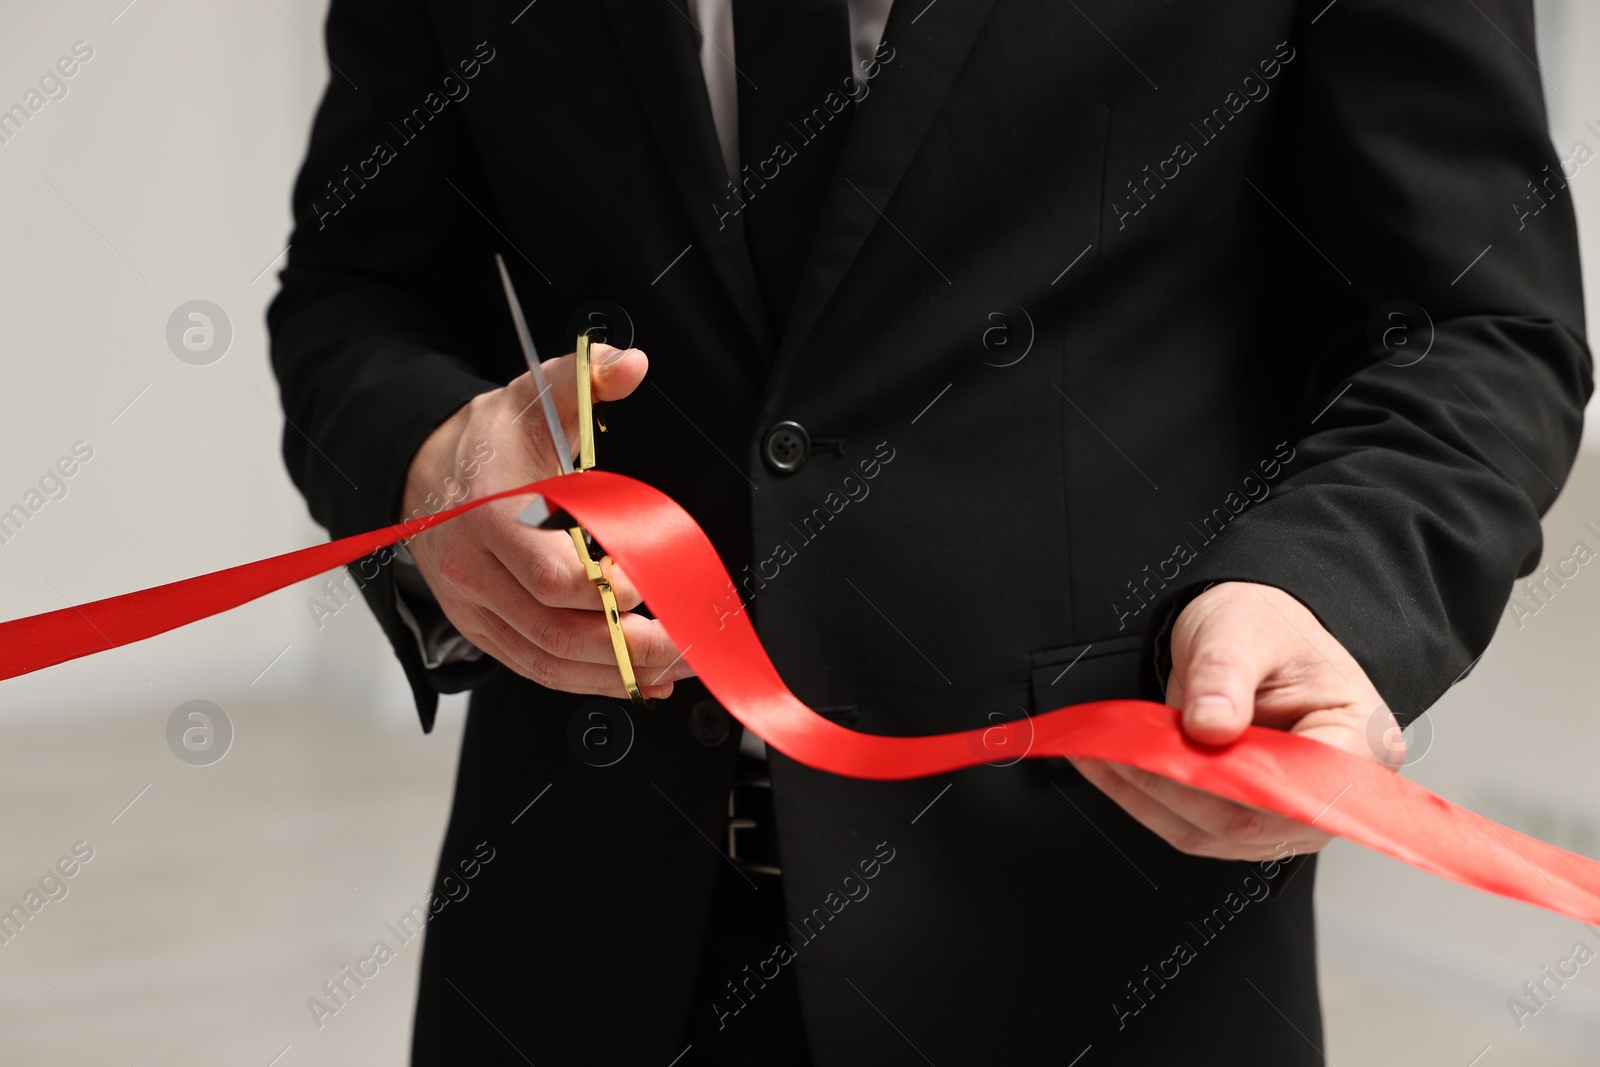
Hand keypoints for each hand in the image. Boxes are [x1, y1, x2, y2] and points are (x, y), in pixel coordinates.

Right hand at [399, 343, 691, 699]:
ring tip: (676, 665)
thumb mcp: (531, 399)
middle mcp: (475, 573)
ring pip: (548, 662)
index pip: (551, 576)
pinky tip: (640, 680)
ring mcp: (476, 609)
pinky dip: (592, 683)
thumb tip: (629, 364)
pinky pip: (538, 669)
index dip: (607, 589)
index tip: (647, 577)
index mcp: (487, 517)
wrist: (424, 474)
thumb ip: (582, 380)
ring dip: (617, 673)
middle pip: (556, 632)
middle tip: (686, 641)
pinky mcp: (485, 632)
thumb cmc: (487, 443)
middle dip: (629, 646)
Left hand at [1070, 581, 1400, 860]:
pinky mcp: (1248, 818)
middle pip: (1254, 820)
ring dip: (1150, 798)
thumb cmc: (1266, 627)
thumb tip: (1210, 727)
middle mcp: (1334, 790)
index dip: (1244, 785)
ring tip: (1105, 755)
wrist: (1250, 633)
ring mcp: (1290, 813)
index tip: (1185, 760)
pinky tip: (1113, 769)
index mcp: (1360, 738)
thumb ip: (1225, 676)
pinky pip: (1193, 826)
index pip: (1310, 789)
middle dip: (1179, 788)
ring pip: (1214, 832)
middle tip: (1123, 752)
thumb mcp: (1242, 630)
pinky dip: (1146, 800)